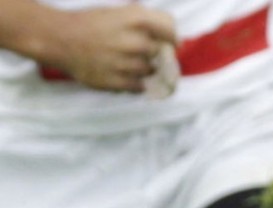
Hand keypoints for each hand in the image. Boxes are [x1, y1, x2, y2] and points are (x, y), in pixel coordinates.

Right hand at [42, 5, 176, 92]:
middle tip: (143, 53)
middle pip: (163, 53)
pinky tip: (124, 74)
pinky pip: (140, 87)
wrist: (58, 39)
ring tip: (127, 62)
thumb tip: (165, 28)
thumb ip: (141, 19)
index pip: (171, 30)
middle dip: (157, 54)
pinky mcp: (119, 82)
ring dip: (145, 69)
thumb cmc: (88, 23)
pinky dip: (136, 82)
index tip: (170, 43)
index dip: (172, 37)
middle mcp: (136, 42)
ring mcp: (128, 64)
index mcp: (136, 19)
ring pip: (152, 71)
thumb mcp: (116, 12)